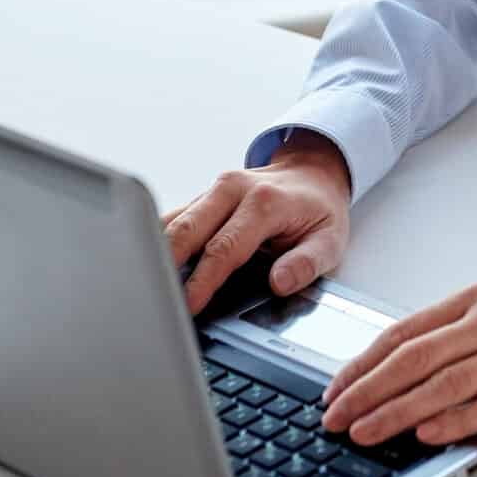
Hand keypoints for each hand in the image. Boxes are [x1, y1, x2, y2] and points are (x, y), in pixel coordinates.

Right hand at [162, 134, 352, 314]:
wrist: (312, 171)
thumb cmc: (318, 208)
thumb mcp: (330, 240)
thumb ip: (306, 263)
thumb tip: (280, 283)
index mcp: (264, 202)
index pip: (224, 248)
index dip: (203, 280)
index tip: (188, 305)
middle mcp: (233, 189)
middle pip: (187, 230)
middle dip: (166, 266)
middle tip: (156, 299)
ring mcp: (214, 190)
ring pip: (173, 222)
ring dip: (156, 252)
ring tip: (146, 285)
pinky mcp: (202, 196)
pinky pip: (174, 218)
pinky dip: (159, 241)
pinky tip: (151, 265)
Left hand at [320, 277, 476, 447]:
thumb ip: (454, 329)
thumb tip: (398, 363)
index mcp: (475, 299)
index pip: (404, 333)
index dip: (363, 364)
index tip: (336, 391)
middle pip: (415, 359)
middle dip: (368, 392)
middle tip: (336, 419)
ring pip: (446, 385)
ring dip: (399, 412)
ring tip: (367, 433)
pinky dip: (457, 421)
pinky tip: (428, 435)